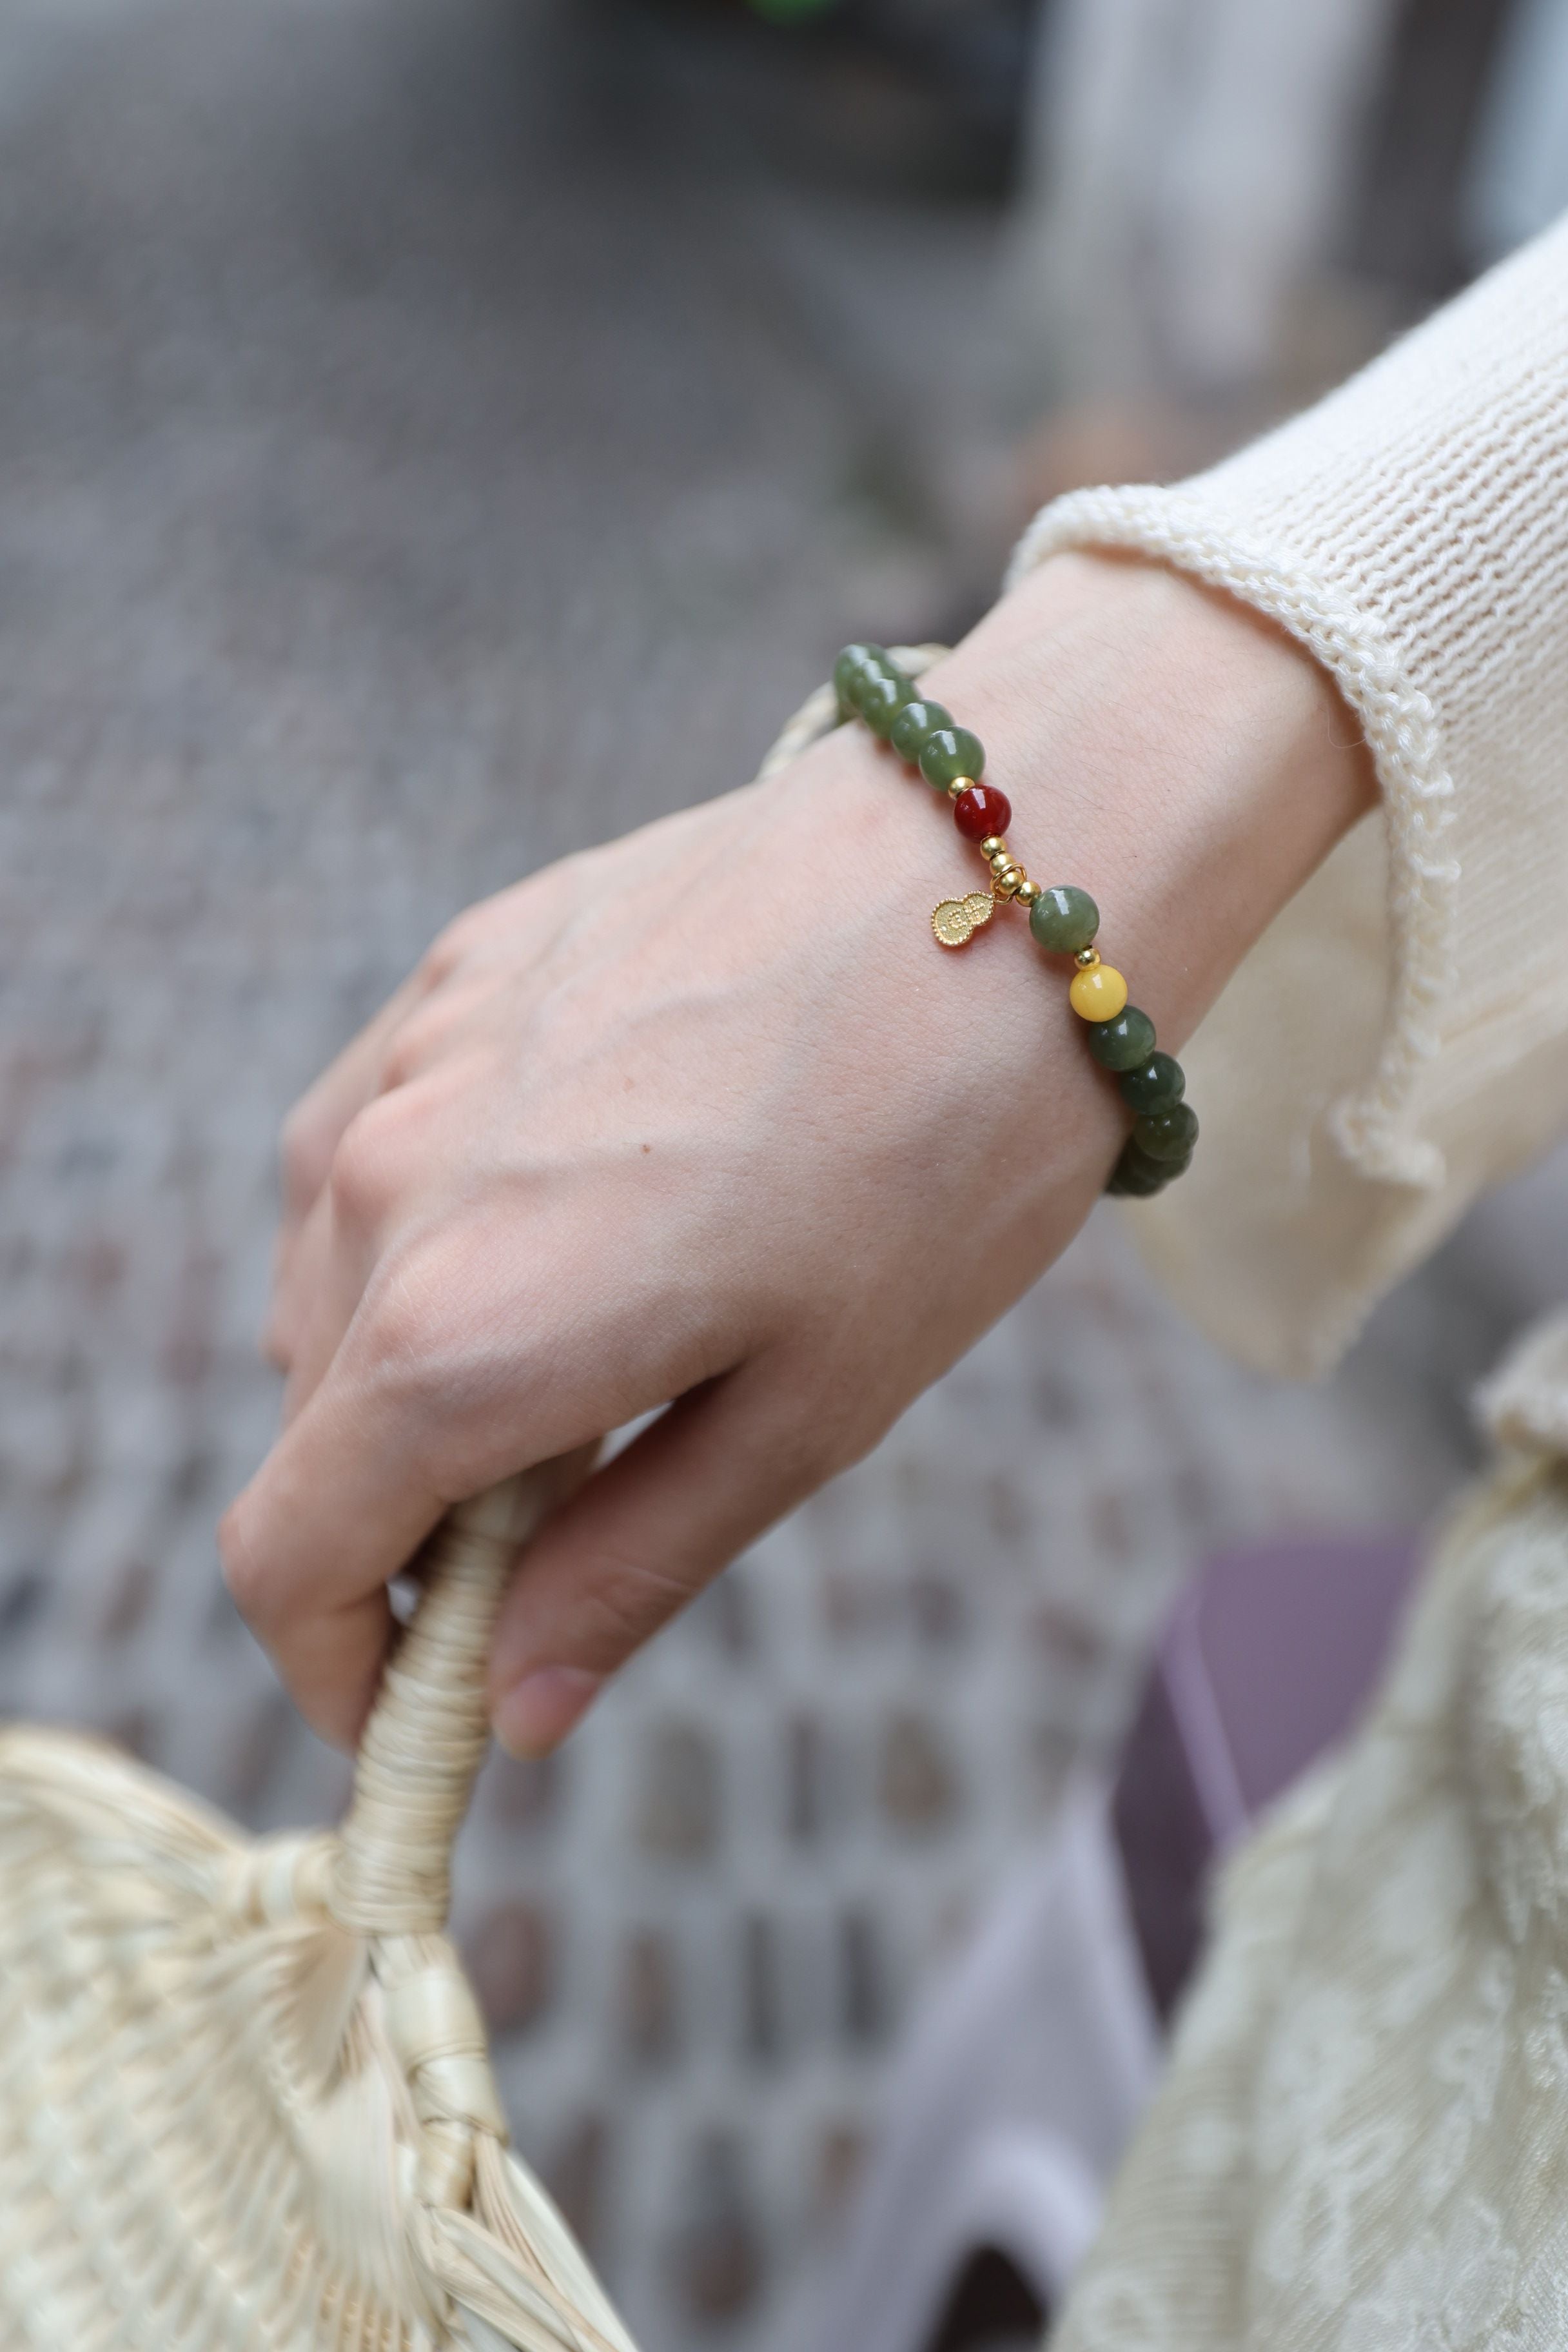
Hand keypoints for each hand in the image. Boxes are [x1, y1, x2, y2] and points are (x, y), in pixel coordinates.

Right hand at [221, 554, 1372, 1750]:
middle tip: (568, 1529)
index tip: (419, 1703)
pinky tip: (569, 1211)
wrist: (1001, 874)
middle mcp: (385, 1192)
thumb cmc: (940, 1156)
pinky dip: (431, 1231)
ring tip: (596, 1355)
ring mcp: (408, 1064)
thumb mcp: (810, 1413)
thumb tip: (518, 1711)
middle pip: (314, 1428)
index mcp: (462, 1332)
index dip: (334, 1666)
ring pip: (332, 1286)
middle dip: (406, 1523)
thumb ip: (631, 1568)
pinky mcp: (453, 973)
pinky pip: (374, 1148)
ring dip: (414, 1366)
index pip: (288, 1555)